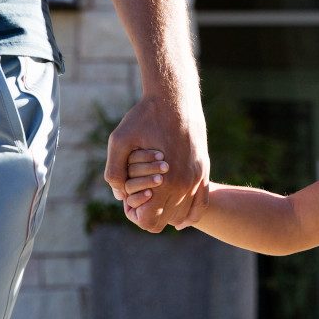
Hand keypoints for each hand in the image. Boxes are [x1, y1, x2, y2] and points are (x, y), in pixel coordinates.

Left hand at [103, 93, 207, 230]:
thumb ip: (115, 172)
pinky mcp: (204, 169)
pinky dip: (189, 213)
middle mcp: (185, 184)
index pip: (150, 221)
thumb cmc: (144, 116)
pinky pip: (202, 203)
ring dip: (168, 212)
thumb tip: (119, 195)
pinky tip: (179, 218)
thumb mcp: (119, 141)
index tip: (128, 201)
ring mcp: (197, 178)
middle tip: (139, 198)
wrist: (175, 97)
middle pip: (166, 221)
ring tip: (154, 198)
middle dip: (150, 215)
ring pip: (184, 215)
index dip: (135, 215)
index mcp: (165, 182)